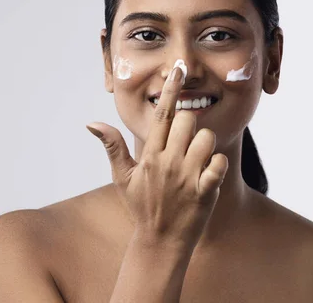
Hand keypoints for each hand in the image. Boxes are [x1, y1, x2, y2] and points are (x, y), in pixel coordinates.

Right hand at [86, 65, 227, 249]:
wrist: (160, 242)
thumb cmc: (143, 207)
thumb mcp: (123, 178)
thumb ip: (113, 147)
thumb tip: (92, 123)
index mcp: (150, 155)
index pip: (162, 114)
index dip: (171, 90)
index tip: (178, 70)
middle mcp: (168, 162)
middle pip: (188, 120)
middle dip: (190, 125)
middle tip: (185, 143)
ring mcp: (187, 177)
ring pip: (206, 139)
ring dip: (205, 145)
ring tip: (197, 160)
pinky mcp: (205, 191)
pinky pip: (219, 163)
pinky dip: (218, 164)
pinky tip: (209, 173)